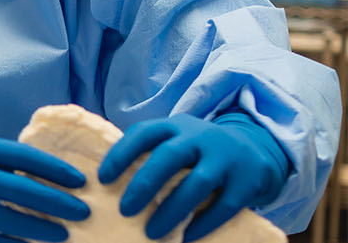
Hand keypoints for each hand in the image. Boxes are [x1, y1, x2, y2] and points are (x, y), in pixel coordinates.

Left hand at [99, 113, 289, 241]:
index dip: (120, 154)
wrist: (254, 148)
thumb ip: (151, 152)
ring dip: (172, 210)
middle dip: (144, 184)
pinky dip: (204, 222)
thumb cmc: (199, 150)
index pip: (144, 133)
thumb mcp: (176, 140)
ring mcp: (227, 157)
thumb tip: (111, 182)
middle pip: (169, 156)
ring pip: (198, 183)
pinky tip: (186, 236)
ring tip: (151, 232)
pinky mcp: (247, 180)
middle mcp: (201, 137)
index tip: (103, 179)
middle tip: (124, 210)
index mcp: (176, 126)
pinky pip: (225, 205)